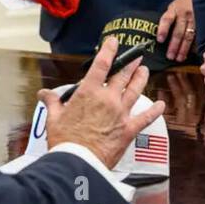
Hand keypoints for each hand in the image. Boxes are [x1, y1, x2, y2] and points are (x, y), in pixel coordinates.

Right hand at [40, 37, 164, 168]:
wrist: (78, 161)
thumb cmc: (64, 140)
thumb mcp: (54, 118)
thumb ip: (52, 102)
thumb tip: (43, 93)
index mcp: (89, 92)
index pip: (101, 65)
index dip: (109, 50)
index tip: (114, 42)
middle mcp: (108, 99)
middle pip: (122, 75)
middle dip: (130, 64)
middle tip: (136, 56)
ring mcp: (121, 113)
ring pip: (135, 90)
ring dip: (141, 79)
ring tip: (145, 71)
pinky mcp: (129, 129)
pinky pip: (146, 118)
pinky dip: (155, 111)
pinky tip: (161, 105)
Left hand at [156, 0, 195, 61]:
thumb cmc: (183, 3)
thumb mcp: (173, 7)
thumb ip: (169, 18)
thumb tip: (160, 36)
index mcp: (174, 9)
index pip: (167, 19)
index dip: (163, 30)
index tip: (160, 40)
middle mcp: (184, 14)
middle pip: (178, 31)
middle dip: (174, 45)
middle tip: (170, 56)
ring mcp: (195, 19)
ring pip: (189, 36)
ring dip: (184, 48)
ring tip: (179, 58)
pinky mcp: (202, 23)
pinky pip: (199, 36)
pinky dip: (195, 45)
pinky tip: (192, 54)